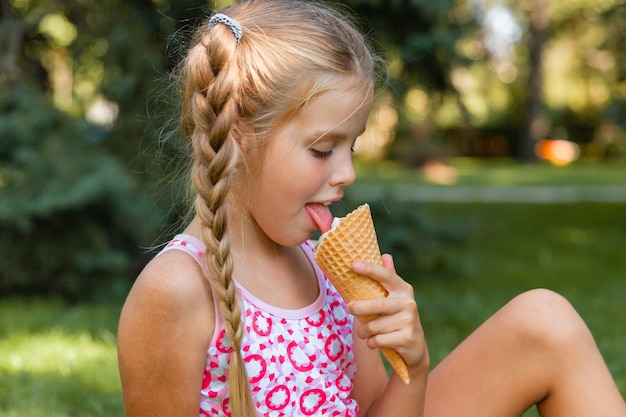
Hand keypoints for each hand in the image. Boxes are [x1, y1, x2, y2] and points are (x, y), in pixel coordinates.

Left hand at [347, 254, 428, 371]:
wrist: (415, 346)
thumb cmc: (397, 317)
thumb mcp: (395, 298)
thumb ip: (389, 278)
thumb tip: (386, 255)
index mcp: (403, 289)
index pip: (386, 275)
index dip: (370, 269)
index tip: (353, 264)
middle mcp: (408, 303)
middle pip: (376, 305)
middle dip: (358, 308)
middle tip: (348, 308)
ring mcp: (409, 321)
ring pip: (373, 326)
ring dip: (363, 331)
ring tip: (365, 331)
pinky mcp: (407, 338)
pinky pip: (377, 340)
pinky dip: (371, 342)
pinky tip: (374, 341)